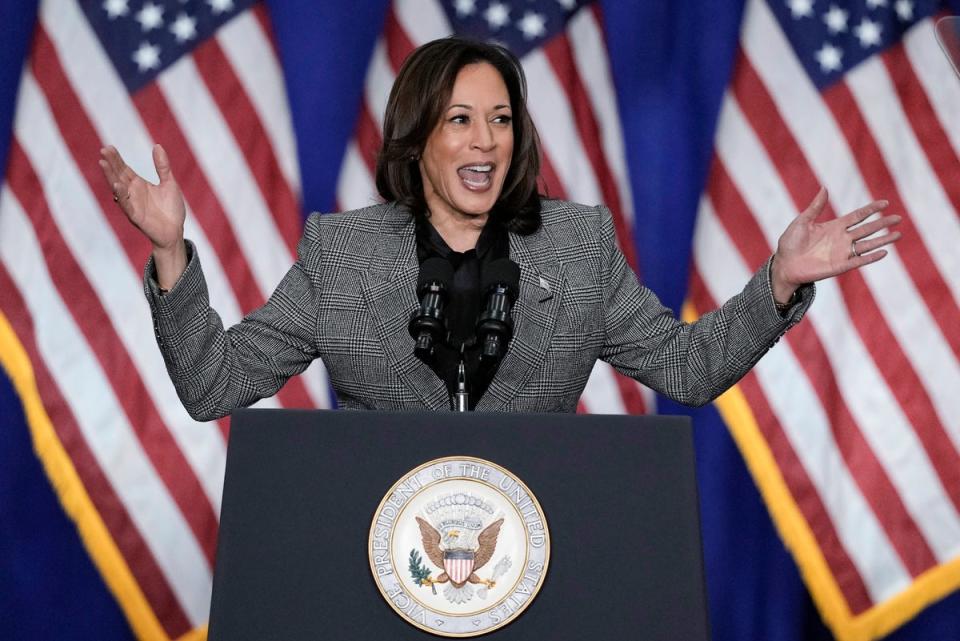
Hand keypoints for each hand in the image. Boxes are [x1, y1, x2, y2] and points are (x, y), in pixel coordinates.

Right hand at [99, 144, 186, 287]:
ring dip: (110, 176)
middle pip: (118, 175)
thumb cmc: (171, 209)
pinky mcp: (135, 216)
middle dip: (111, 164)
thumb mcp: (169, 183)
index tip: (109, 147)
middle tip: (103, 150)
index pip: (124, 169)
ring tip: (103, 163)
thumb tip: (157, 146)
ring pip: (118, 188)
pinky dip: (121, 195)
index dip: (117, 159)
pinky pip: (126, 204)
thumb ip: (162, 167)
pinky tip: (117, 185)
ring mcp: (132, 204)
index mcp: (138, 184)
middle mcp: (132, 193)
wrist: (175, 231)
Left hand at [771, 187, 901, 302]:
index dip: (871, 209)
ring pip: (867, 244)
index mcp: (834, 226)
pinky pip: (859, 261)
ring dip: (883, 240)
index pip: (858, 216)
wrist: (784, 264)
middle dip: (883, 223)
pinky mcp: (840, 266)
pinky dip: (871, 257)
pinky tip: (884, 252)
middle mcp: (842, 238)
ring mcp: (842, 252)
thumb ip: (815, 207)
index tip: (885, 203)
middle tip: (898, 218)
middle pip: (867, 229)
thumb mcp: (802, 221)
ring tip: (898, 234)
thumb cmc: (790, 243)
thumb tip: (824, 188)